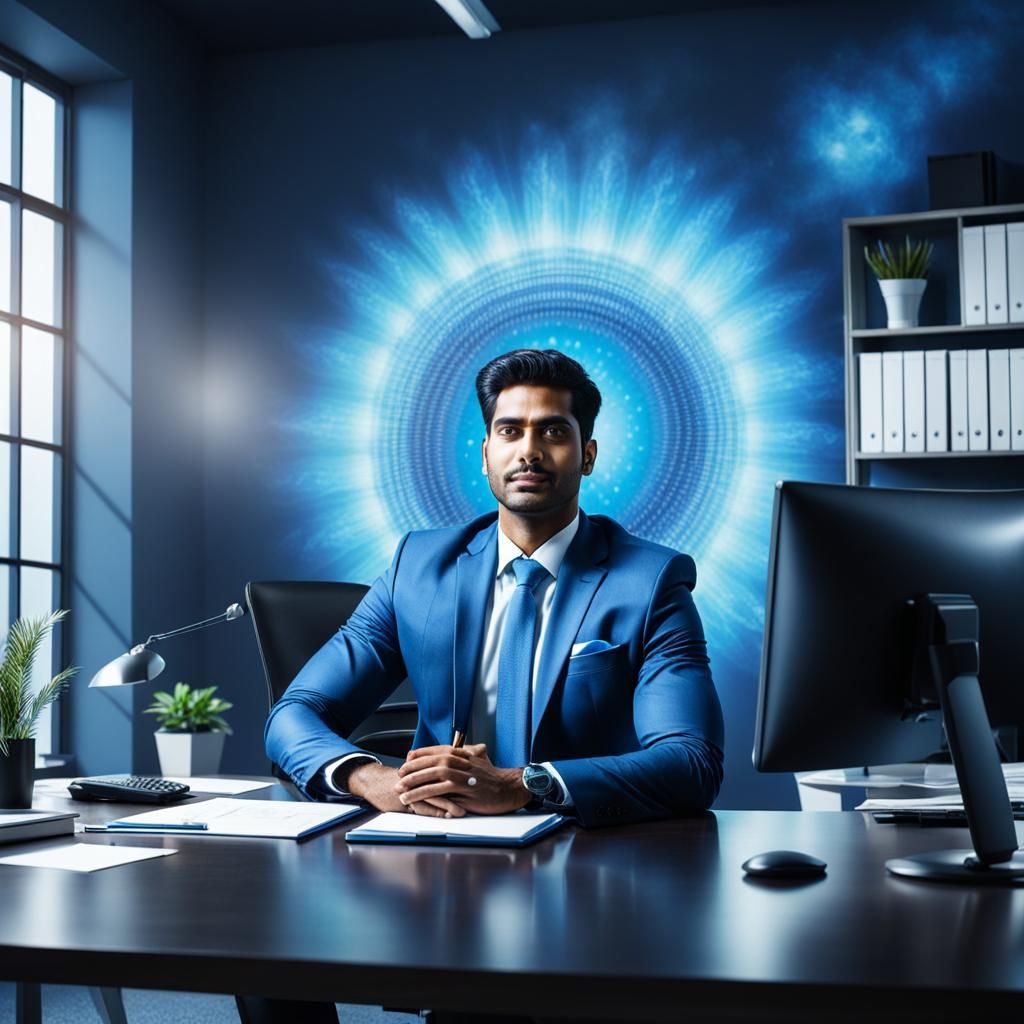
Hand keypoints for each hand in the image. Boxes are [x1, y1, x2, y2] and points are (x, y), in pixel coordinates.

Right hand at [343, 762, 463, 817]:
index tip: (476, 782)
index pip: (447, 768)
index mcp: (425, 766)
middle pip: (442, 780)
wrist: (375, 783)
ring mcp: (412, 788)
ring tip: (461, 811)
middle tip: (474, 798)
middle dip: (459, 790)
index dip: (462, 775)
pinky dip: (434, 811)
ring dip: (448, 804)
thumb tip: (460, 767)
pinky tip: (444, 815)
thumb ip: (437, 769)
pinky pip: (421, 806)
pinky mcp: (405, 800)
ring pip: (433, 794)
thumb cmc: (401, 778)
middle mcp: (420, 775)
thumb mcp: (419, 771)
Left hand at [396, 743, 531, 815]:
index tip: (407, 759)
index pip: (436, 749)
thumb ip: (465, 754)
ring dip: (413, 781)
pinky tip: (412, 799)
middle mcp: (461, 761)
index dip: (420, 754)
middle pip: (431, 761)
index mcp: (463, 754)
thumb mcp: (478, 760)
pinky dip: (423, 793)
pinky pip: (439, 791)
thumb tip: (455, 750)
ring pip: (433, 774)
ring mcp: (462, 775)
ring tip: (399, 789)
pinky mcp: (464, 790)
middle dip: (412, 768)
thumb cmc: (493, 777)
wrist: (509, 789)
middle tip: (398, 775)